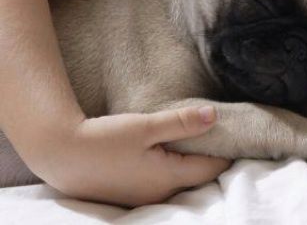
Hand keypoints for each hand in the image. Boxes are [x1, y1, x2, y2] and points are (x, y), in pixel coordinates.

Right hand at [37, 106, 230, 207]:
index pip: (211, 168)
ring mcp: (144, 198)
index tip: (238, 134)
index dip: (227, 151)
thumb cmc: (104, 139)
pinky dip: (174, 168)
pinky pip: (163, 182)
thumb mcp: (146, 126)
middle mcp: (159, 194)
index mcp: (168, 178)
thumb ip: (182, 122)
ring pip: (180, 180)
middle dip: (212, 157)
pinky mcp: (131, 193)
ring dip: (192, 162)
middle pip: (198, 177)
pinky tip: (171, 151)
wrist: (61, 154)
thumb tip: (215, 115)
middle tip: (224, 134)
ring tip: (202, 139)